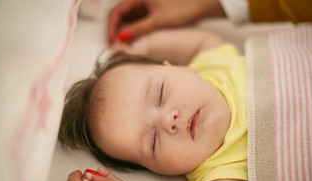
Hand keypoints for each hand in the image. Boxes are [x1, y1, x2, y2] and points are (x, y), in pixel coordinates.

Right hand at [107, 0, 224, 43]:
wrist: (200, 6)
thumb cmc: (182, 9)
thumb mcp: (158, 21)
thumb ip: (139, 29)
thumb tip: (121, 38)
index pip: (117, 11)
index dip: (111, 27)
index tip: (111, 40)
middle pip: (120, 14)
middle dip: (115, 29)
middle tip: (114, 44)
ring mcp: (144, 5)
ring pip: (127, 18)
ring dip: (123, 30)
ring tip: (122, 45)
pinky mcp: (150, 11)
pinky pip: (136, 20)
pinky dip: (132, 30)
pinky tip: (132, 40)